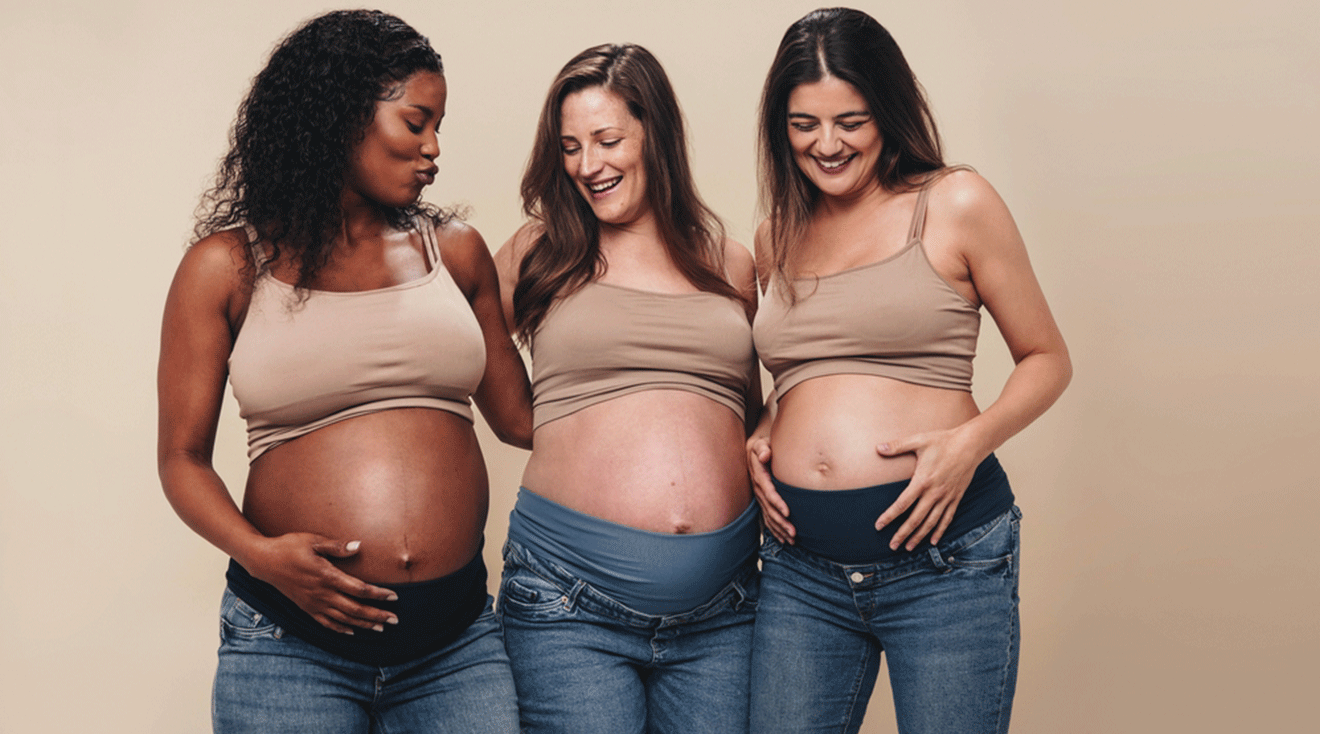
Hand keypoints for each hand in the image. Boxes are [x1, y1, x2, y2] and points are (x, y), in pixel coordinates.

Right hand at [245, 534, 400, 633]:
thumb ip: (336, 546)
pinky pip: (326, 623)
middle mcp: (321, 593)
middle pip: (355, 609)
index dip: (378, 595)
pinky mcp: (306, 608)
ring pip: (343, 618)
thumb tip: (358, 546)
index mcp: (326, 576)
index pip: (359, 589)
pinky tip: (352, 631)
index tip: (394, 597)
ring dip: (363, 624)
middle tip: (395, 619)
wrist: (264, 561)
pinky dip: (341, 629)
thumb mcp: (313, 540)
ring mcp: (313, 603)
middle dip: (376, 615)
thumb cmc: (289, 546)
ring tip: (380, 627)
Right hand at [747, 435, 794, 542]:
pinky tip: (783, 538)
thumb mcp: (761, 443)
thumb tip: (764, 454)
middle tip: (793, 533)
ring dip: (779, 529)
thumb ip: (763, 448)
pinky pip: (767, 517)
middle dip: (780, 522)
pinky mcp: (762, 501)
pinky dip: (775, 529)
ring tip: (791, 540)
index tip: (787, 512)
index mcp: (759, 476)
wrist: (756, 449)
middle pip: (769, 509)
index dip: (777, 502)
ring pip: (768, 516)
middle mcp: (758, 489)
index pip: (768, 492)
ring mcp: (759, 496)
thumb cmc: (763, 445)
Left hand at [874, 428, 982, 550]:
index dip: (889, 516)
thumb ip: (897, 446)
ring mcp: (946, 497)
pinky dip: (940, 531)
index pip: (902, 504)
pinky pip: (947, 518)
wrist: (970, 444)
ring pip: (931, 522)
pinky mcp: (956, 498)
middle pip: (915, 519)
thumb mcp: (918, 441)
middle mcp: (934, 493)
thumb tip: (878, 448)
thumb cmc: (942, 441)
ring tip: (909, 547)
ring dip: (919, 536)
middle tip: (892, 546)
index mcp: (922, 481)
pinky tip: (933, 541)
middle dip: (903, 534)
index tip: (879, 526)